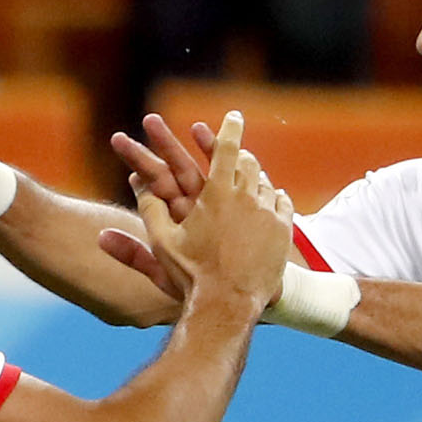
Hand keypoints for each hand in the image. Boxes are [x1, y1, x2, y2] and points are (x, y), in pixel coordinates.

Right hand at [102, 111, 291, 308]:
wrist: (229, 305)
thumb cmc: (191, 275)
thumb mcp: (163, 242)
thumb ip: (150, 209)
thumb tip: (138, 182)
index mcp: (217, 194)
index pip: (227, 149)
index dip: (230, 129)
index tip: (234, 116)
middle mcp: (247, 197)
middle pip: (249, 163)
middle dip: (242, 155)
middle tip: (238, 153)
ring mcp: (268, 214)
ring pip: (266, 182)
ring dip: (256, 178)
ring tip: (250, 180)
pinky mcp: (283, 232)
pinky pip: (282, 203)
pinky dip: (274, 197)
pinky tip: (270, 199)